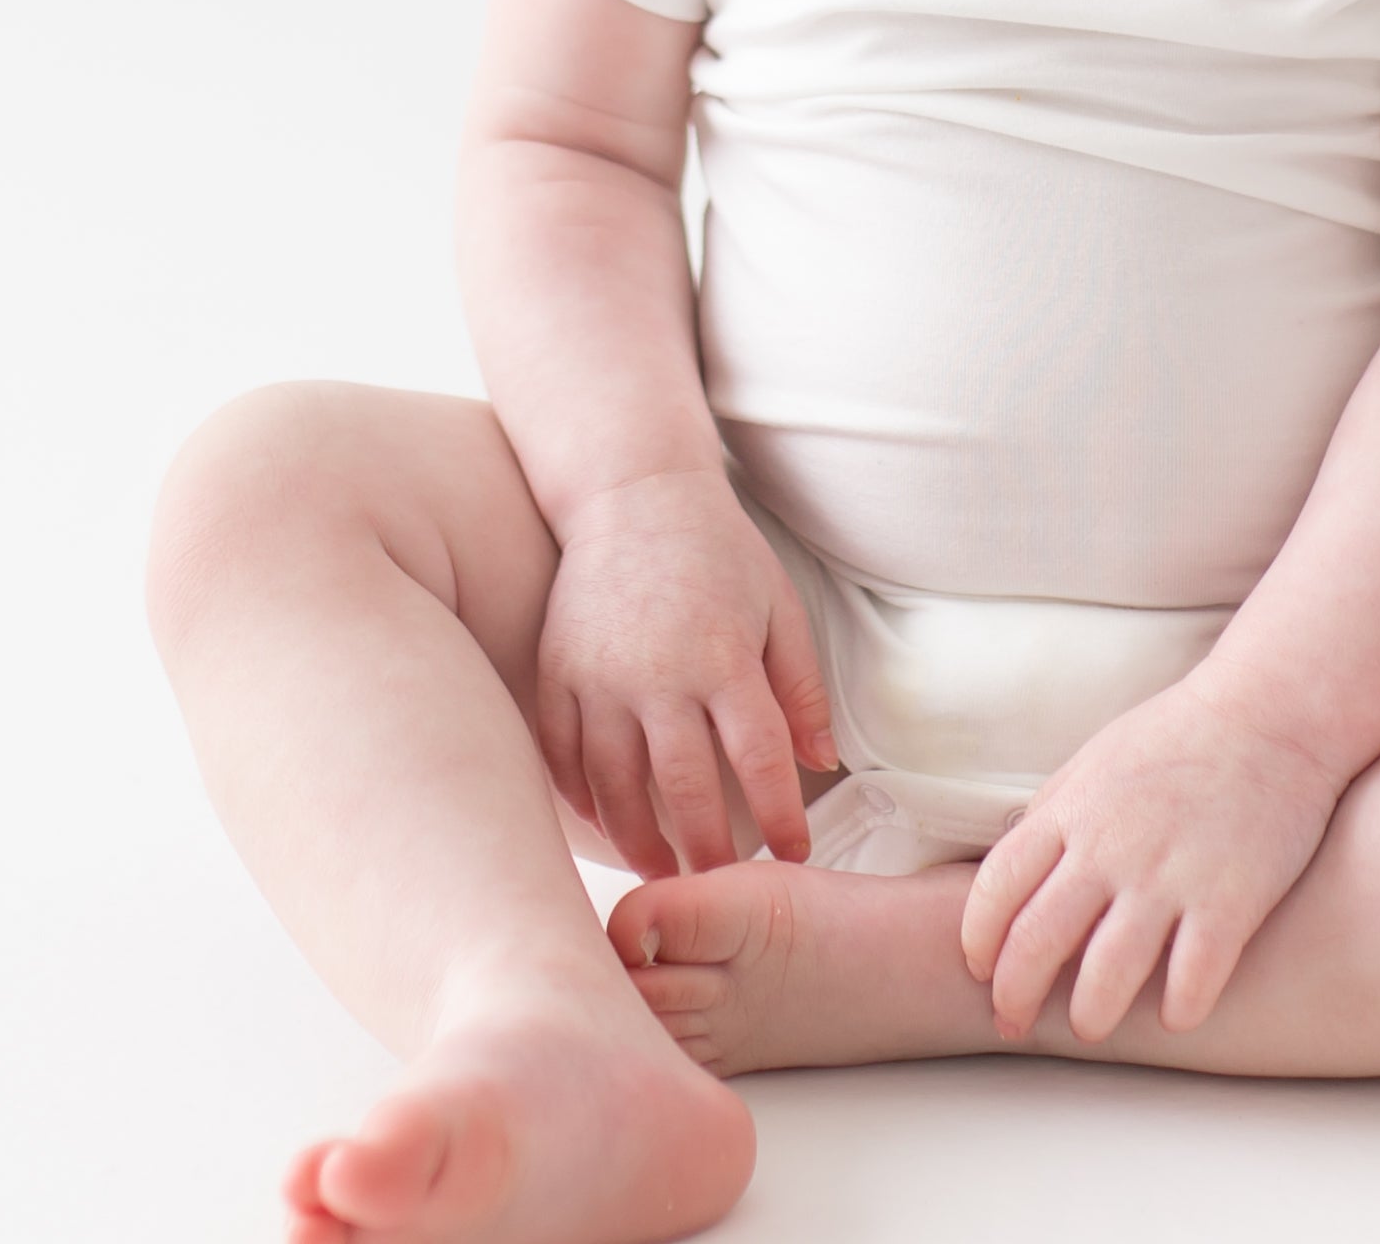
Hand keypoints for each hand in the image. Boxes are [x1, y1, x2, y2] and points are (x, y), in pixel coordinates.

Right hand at [532, 468, 836, 878]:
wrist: (633, 494)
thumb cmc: (718, 552)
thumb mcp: (778, 605)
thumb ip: (802, 686)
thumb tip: (822, 760)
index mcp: (723, 655)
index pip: (760, 758)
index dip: (781, 816)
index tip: (795, 856)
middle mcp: (658, 673)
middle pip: (685, 788)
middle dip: (708, 849)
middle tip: (721, 885)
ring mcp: (599, 675)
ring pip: (615, 785)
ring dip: (639, 840)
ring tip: (662, 873)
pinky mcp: (557, 671)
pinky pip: (563, 754)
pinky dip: (582, 799)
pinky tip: (605, 825)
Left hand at [959, 677, 1345, 1043]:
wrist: (1270, 711)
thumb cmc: (1178, 737)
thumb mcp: (1097, 761)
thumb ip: (1054, 815)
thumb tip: (1011, 873)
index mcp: (1073, 810)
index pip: (995, 888)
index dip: (978, 940)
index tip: (981, 968)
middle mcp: (1111, 847)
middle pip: (1036, 942)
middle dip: (1015, 995)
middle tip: (1016, 1021)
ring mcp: (1169, 877)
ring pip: (1105, 977)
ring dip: (1089, 1016)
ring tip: (1092, 1023)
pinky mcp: (1230, 902)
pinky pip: (1191, 982)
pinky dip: (1176, 1010)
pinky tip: (1174, 1011)